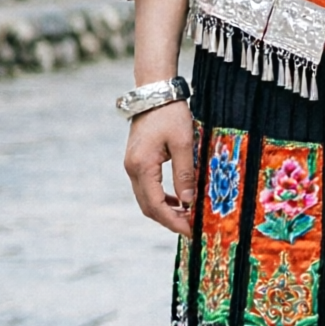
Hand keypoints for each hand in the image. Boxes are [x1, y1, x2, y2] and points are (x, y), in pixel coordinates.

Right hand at [125, 103, 193, 233]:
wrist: (155, 94)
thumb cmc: (171, 115)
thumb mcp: (184, 143)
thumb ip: (185, 173)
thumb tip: (188, 202)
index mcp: (141, 167)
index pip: (156, 205)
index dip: (173, 221)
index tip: (191, 231)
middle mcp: (132, 170)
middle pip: (148, 206)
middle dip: (170, 220)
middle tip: (192, 229)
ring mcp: (132, 166)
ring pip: (147, 199)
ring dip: (166, 210)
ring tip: (188, 217)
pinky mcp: (137, 162)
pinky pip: (148, 188)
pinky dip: (162, 198)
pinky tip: (179, 200)